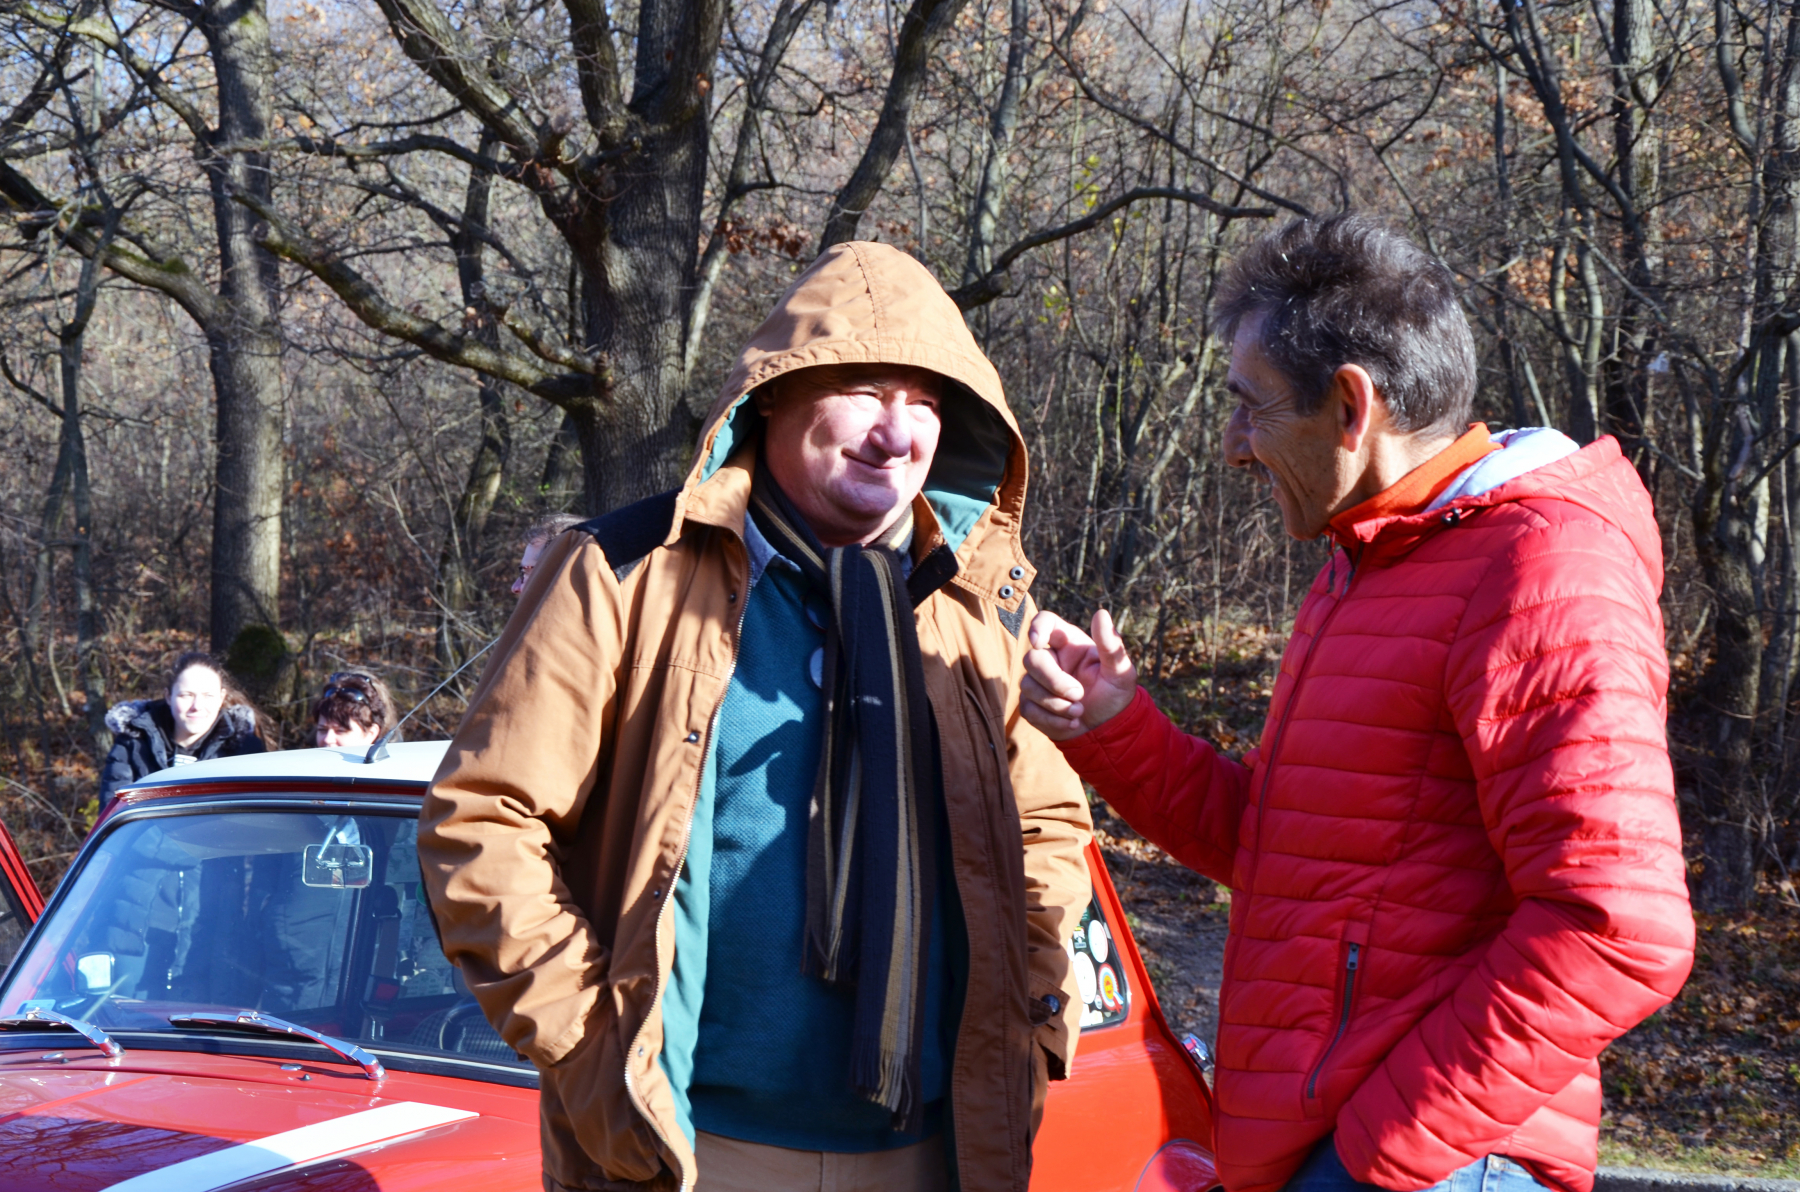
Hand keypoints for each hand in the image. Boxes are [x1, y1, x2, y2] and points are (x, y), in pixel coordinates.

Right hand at [1019, 608, 1137, 739]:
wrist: (1108, 728)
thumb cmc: (1115, 694)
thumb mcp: (1120, 671)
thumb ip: (1111, 644)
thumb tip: (1101, 613)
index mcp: (1069, 644)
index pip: (1045, 621)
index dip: (1037, 627)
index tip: (1037, 643)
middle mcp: (1050, 659)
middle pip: (1032, 659)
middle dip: (1055, 681)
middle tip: (1079, 695)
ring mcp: (1038, 683)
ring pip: (1028, 686)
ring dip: (1057, 705)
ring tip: (1079, 712)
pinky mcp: (1032, 705)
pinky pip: (1028, 710)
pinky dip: (1052, 721)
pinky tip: (1071, 724)